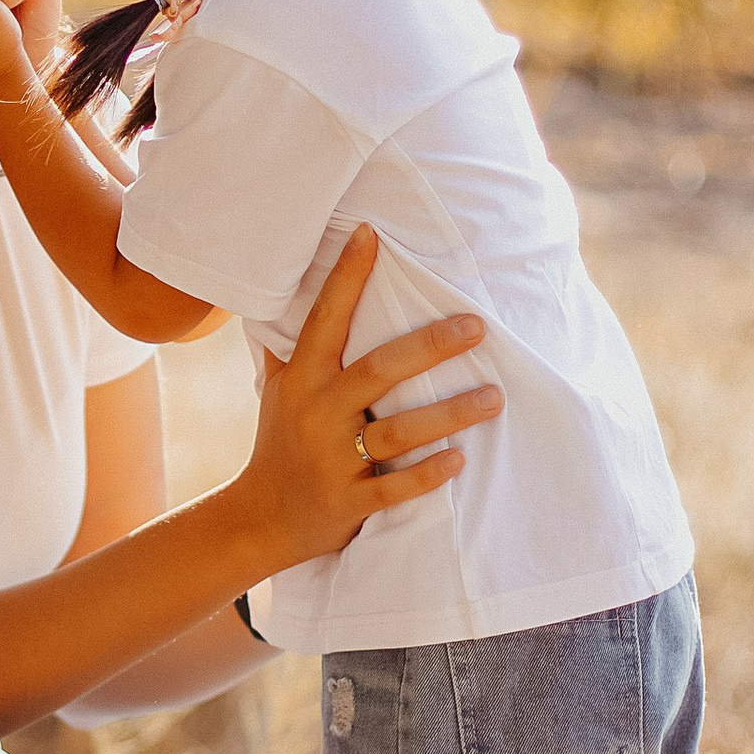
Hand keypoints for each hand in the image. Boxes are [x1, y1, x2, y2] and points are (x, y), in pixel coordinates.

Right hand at [237, 228, 501, 567]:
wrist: (258, 518)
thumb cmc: (278, 442)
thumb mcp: (278, 389)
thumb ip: (290, 344)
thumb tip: (290, 287)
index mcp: (303, 379)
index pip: (326, 318)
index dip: (347, 276)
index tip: (372, 235)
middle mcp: (319, 413)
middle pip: (379, 371)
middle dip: (430, 347)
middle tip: (476, 326)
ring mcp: (335, 459)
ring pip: (398, 432)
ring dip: (449, 413)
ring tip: (495, 396)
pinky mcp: (350, 500)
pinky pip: (393, 488)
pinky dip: (426, 475)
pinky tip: (459, 460)